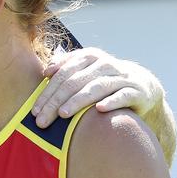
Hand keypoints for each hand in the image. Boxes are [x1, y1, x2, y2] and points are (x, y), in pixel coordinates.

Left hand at [32, 48, 162, 127]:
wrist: (142, 86)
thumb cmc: (104, 81)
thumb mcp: (86, 71)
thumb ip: (66, 69)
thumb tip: (46, 72)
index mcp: (89, 57)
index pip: (63, 74)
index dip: (47, 92)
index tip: (35, 110)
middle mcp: (104, 64)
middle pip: (75, 82)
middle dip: (56, 101)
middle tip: (42, 120)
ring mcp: (121, 77)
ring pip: (96, 87)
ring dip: (78, 101)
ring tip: (63, 114)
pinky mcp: (136, 91)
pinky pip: (122, 96)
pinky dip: (111, 102)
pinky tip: (99, 110)